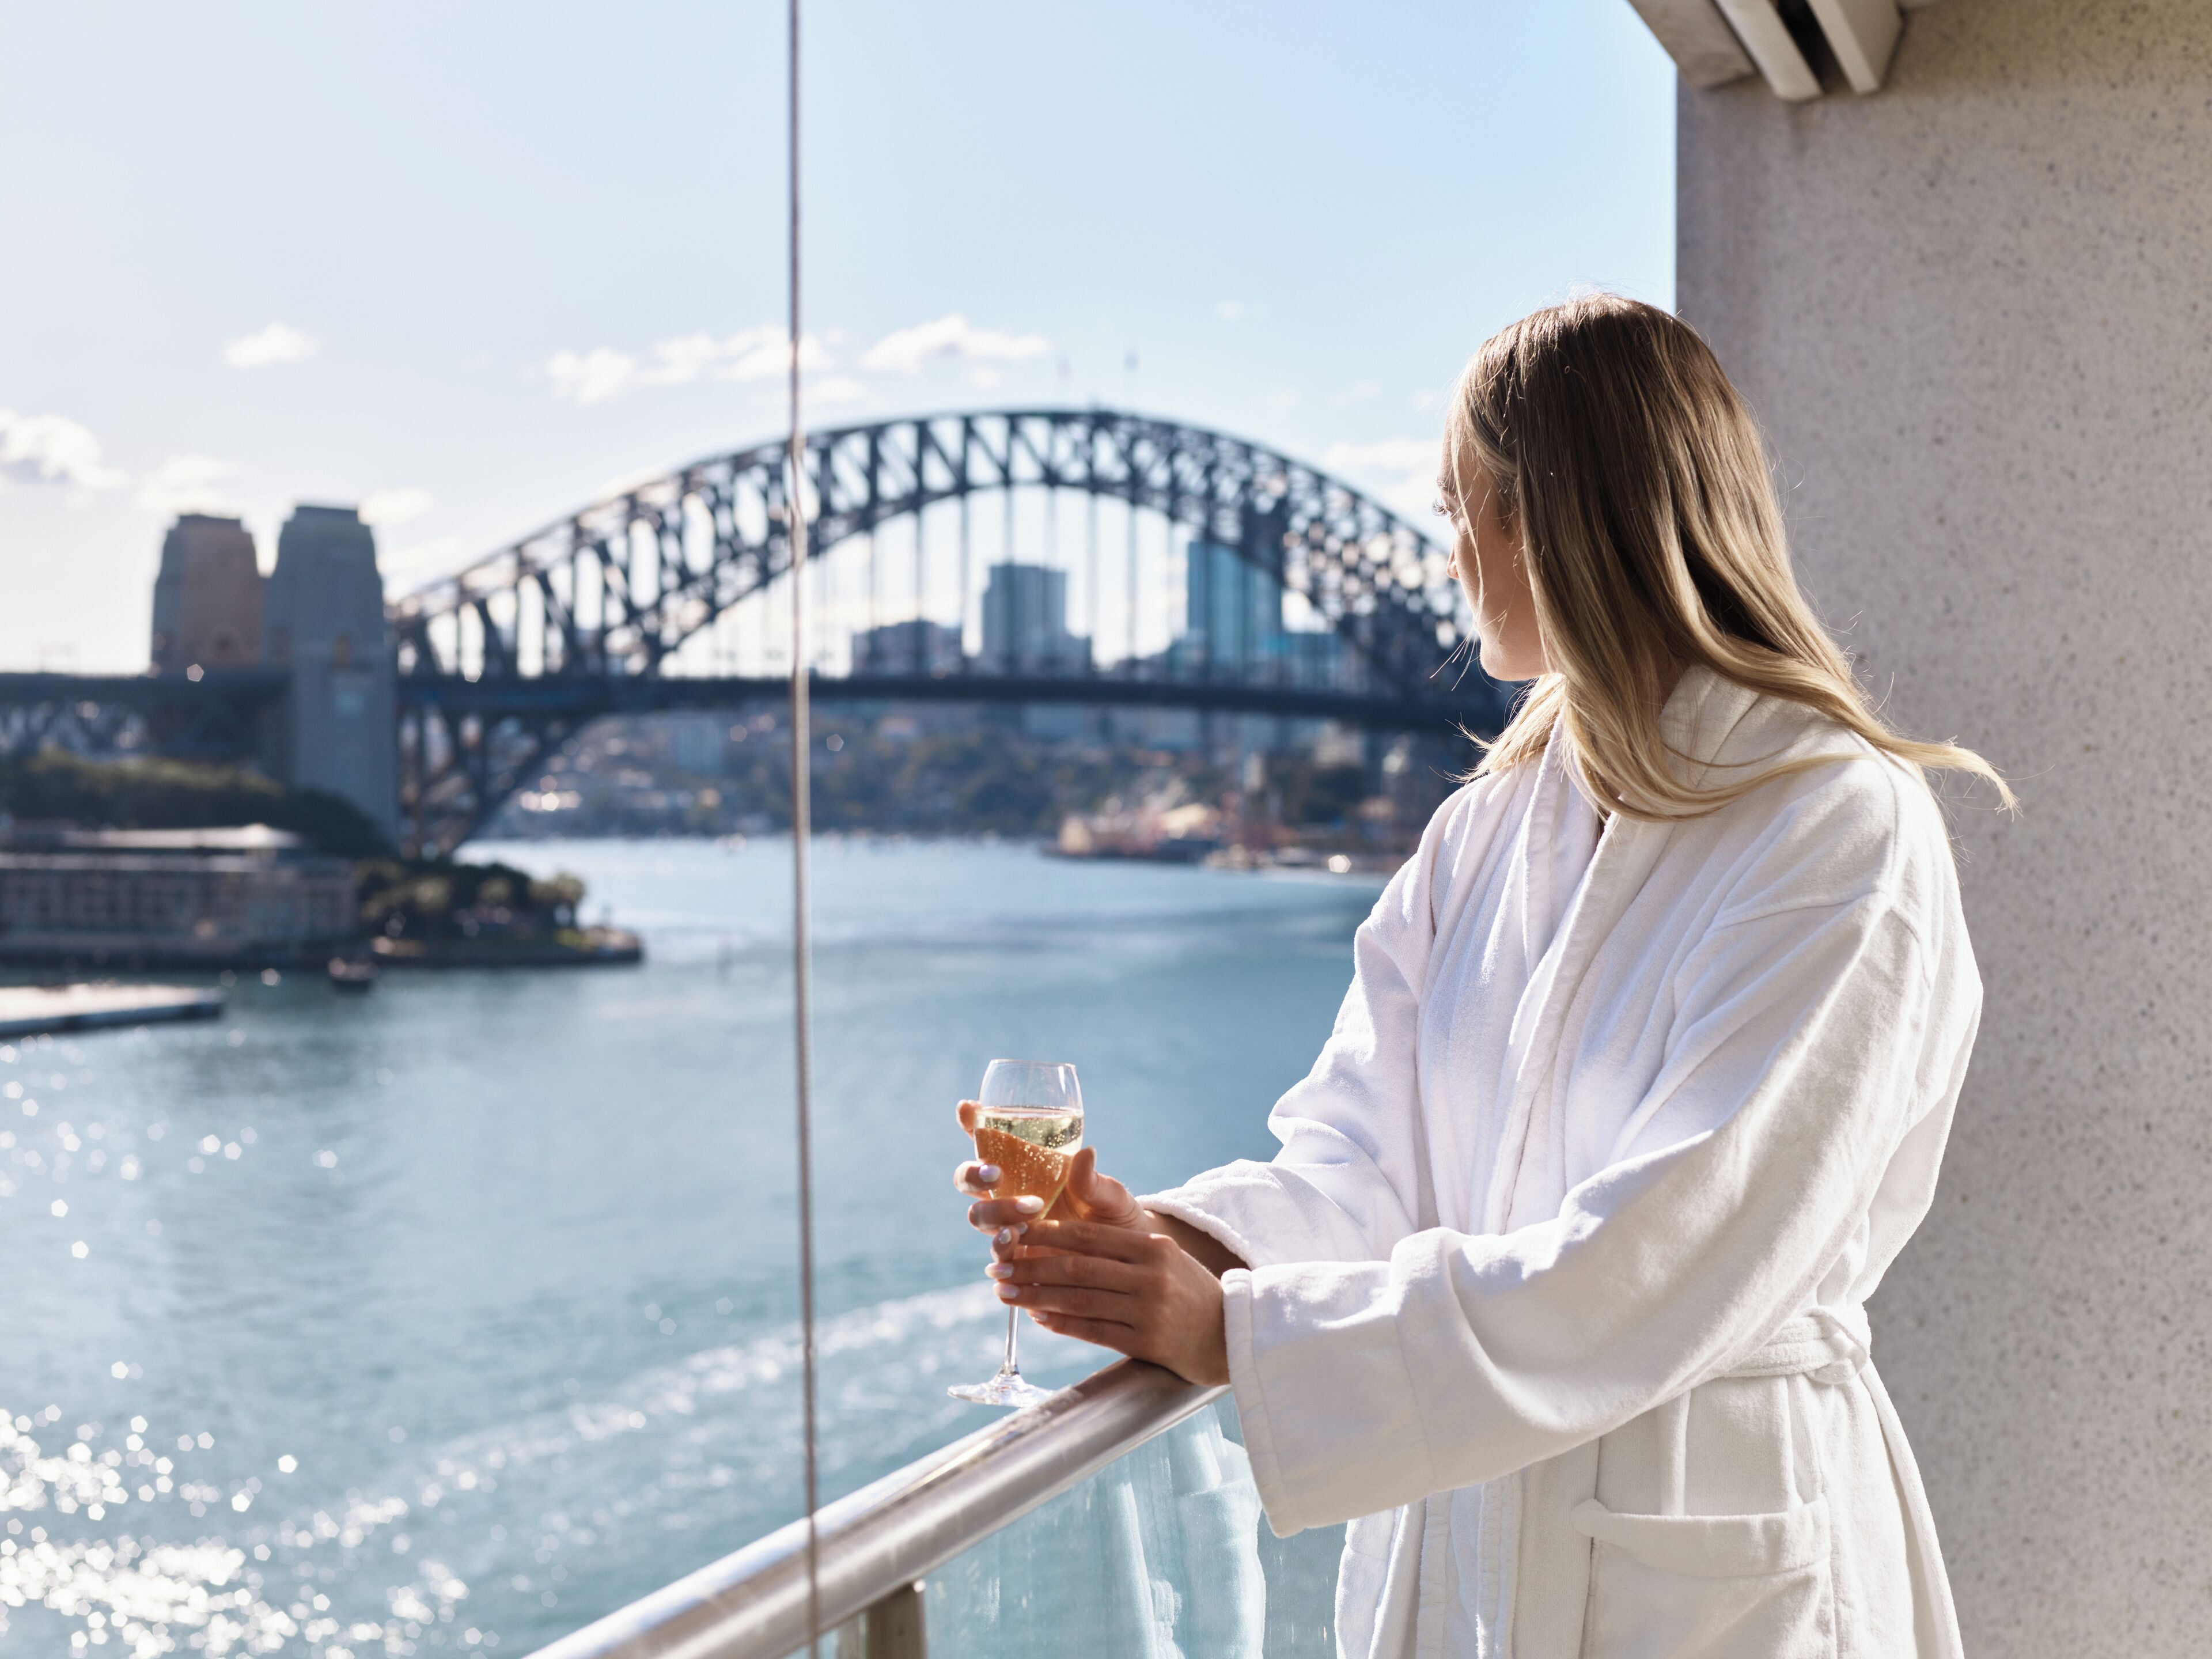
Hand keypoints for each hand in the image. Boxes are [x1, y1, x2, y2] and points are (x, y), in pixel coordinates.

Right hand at [952, 1100, 1147, 1241]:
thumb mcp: (1108, 1195)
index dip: (973, 1124)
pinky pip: (996, 1255)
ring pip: (979, 1215)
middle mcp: (1010, 1194)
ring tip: (1020, 1221)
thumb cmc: (1111, 1214)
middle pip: (970, 1180)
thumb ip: (1092, 1180)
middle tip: (996, 1173)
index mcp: (1028, 1167)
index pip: (992, 1142)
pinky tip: (1013, 1246)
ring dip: (994, 1213)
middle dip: (973, 1174)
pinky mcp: (1015, 1259)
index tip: (967, 1109)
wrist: (1122, 1261)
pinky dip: (1000, 1252)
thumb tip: (1087, 1152)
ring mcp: (1009, 1226)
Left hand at [987, 1216, 1229, 1386]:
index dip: (1045, 1235)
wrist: (1231, 1334)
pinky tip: (1039, 1318)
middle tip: (998, 1268)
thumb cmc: (1188, 1291)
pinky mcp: (1147, 1342)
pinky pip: (1093, 1330)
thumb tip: (1061, 1244)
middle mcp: (1151, 1275)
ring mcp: (1149, 1310)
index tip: (1014, 1237)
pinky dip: (1061, 1323)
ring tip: (1007, 1293)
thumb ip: (1122, 1248)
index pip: (1087, 1235)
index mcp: (1153, 1246)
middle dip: (1030, 1266)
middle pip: (1077, 1266)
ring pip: (1079, 1299)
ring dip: (1036, 1296)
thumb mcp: (1165, 1257)